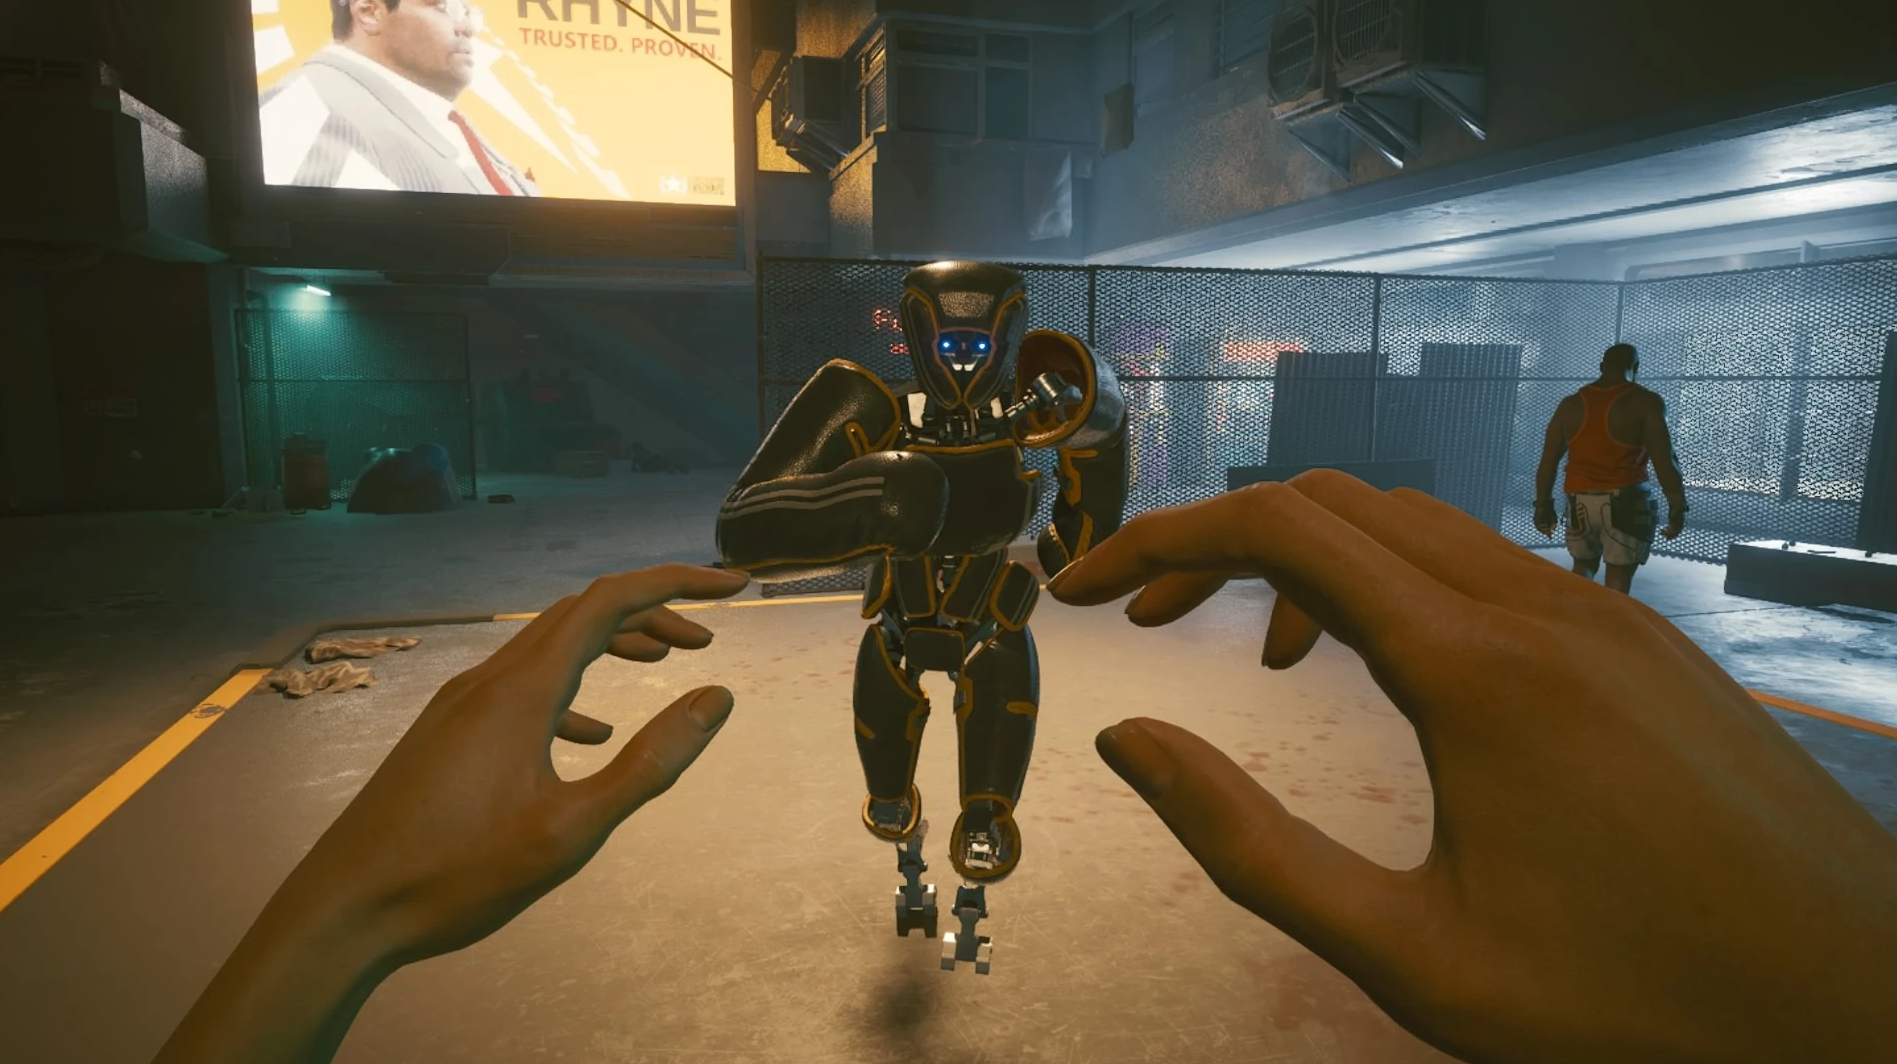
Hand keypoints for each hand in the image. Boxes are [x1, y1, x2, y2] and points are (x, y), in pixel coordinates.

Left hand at [298, 564, 749, 960]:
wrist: (345, 907)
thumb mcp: (571, 830)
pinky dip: (573, 690)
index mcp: (522, 691)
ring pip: (550, 648)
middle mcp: (490, 680)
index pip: (611, 602)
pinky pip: (523, 686)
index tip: (733, 584)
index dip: (677, 582)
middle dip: (651, 610)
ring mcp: (462, 705)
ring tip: (665, 661)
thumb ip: (649, 762)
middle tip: (708, 635)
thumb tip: (717, 698)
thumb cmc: (457, 874)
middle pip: (582, 614)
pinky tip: (592, 733)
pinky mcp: (448, 734)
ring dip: (612, 644)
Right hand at [1047, 471, 1896, 1063]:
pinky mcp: (1649, 643)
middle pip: (1341, 503)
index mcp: (1477, 670)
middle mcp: (1544, 608)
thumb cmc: (1639, 1006)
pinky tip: (1400, 679)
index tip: (1079, 587)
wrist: (1858, 1009)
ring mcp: (1608, 615)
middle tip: (1148, 621)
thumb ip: (1250, 846)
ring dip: (1317, 564)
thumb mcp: (1414, 958)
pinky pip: (1495, 569)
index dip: (1158, 543)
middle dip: (1222, 542)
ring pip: (1422, 527)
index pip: (1281, 532)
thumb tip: (1128, 743)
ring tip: (1264, 657)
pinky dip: (1406, 589)